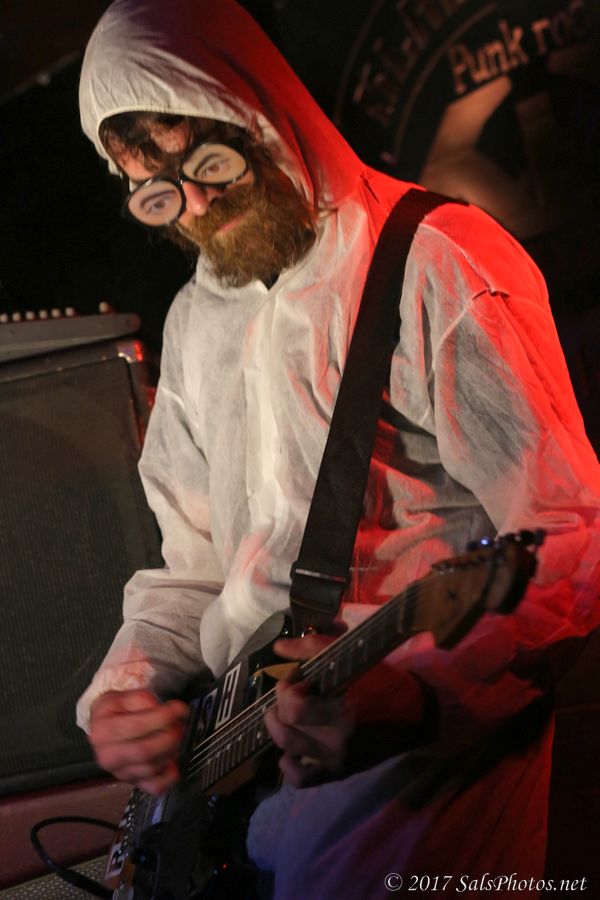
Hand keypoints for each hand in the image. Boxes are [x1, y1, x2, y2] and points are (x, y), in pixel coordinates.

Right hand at [88, 689, 188, 794]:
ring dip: (171, 751)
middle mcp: (108, 756)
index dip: (165, 717)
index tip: (181, 709)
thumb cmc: (115, 711)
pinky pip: (155, 787)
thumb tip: (165, 713)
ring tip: (176, 737)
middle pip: (145, 751)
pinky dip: (169, 775)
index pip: (138, 725)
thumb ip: (144, 701)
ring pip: (152, 768)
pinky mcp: (132, 782)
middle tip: (180, 725)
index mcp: (104, 731)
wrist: (102, 728)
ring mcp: (119, 773)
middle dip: (170, 737)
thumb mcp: (124, 697)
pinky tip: (172, 760)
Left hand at [265, 632, 431, 786]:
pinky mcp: (340, 772)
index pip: (293, 708)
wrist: (416, 715)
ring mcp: (338, 761)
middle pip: (286, 730)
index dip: (286, 688)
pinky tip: (293, 750)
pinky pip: (302, 780)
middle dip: (278, 706)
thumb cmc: (385, 682)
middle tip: (290, 693)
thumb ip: (314, 648)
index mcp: (344, 711)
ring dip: (279, 729)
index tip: (298, 677)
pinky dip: (288, 766)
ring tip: (288, 715)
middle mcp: (338, 742)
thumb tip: (279, 646)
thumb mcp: (354, 657)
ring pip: (287, 752)